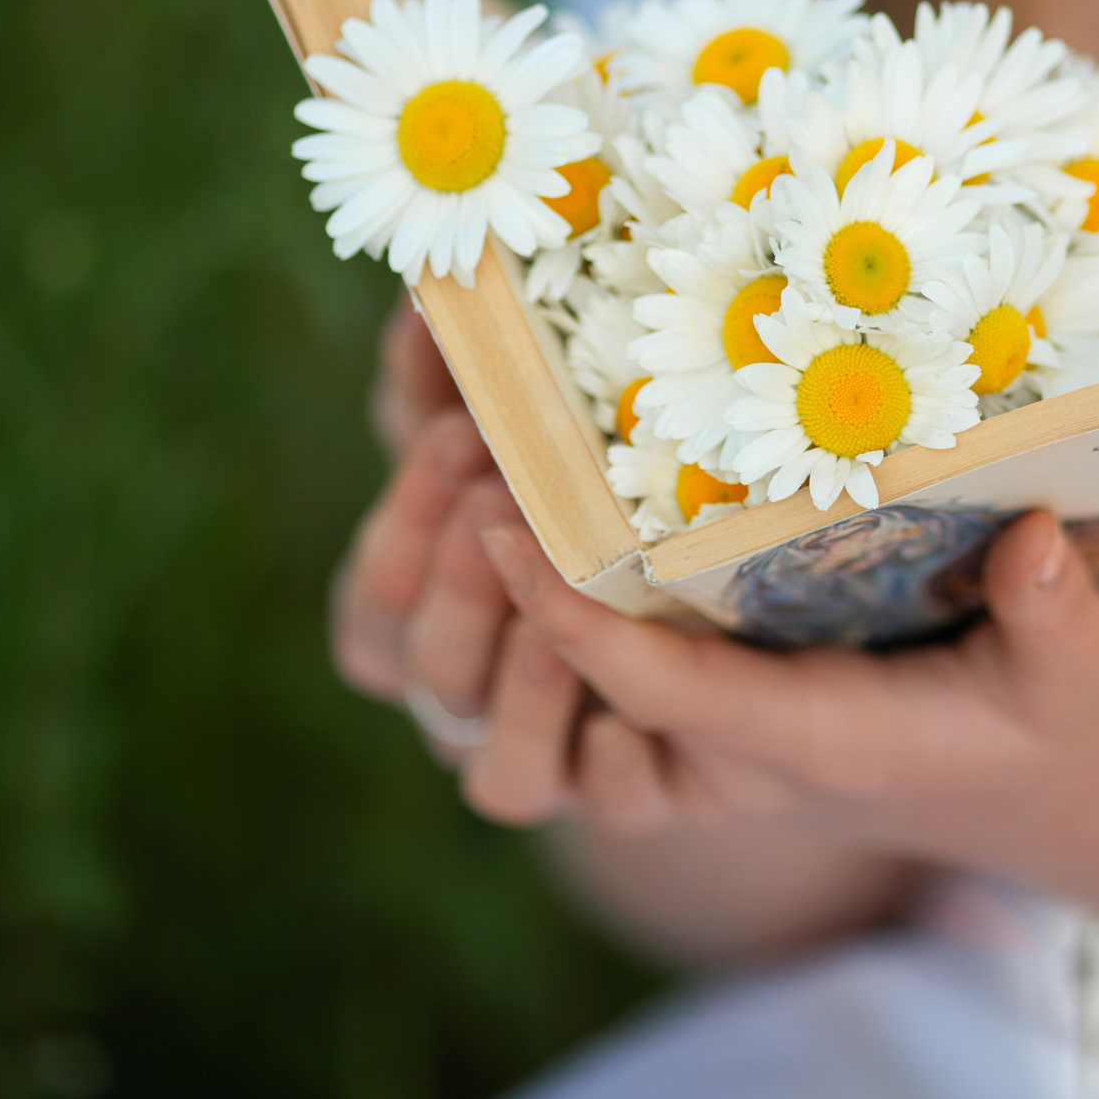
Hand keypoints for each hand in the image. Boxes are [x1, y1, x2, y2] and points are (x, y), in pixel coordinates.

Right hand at [330, 302, 599, 824]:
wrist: (727, 616)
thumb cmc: (576, 495)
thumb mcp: (515, 431)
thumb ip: (457, 372)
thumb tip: (421, 290)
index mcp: (422, 629)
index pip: (372, 609)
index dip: (402, 530)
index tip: (461, 436)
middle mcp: (471, 709)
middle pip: (430, 678)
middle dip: (461, 584)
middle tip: (510, 495)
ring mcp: (548, 761)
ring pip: (502, 775)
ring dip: (526, 688)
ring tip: (568, 617)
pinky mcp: (635, 794)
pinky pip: (612, 808)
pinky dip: (614, 771)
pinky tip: (635, 722)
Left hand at [481, 508, 1098, 984]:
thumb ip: (1058, 610)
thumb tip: (1032, 534)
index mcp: (828, 743)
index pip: (661, 690)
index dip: (570, 616)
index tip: (503, 521)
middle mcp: (761, 759)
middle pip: (593, 702)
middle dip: (518, 609)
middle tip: (473, 471)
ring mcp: (747, 750)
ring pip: (592, 714)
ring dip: (528, 626)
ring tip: (489, 482)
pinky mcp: (750, 726)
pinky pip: (631, 697)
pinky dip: (578, 632)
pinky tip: (562, 517)